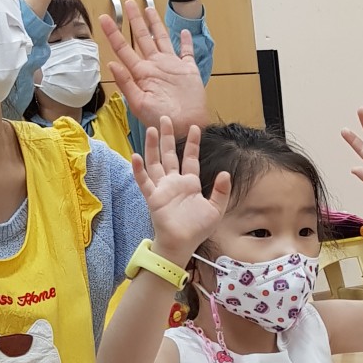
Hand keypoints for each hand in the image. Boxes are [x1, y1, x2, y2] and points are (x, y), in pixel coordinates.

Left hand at [99, 0, 208, 132]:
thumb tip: (111, 64)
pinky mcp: (188, 70)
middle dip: (135, 20)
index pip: (124, 49)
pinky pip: (187, 52)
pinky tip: (183, 32)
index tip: (104, 18)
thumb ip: (126, 84)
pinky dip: (186, 42)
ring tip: (148, 8)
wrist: (186, 127)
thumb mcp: (139, 104)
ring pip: (161, 39)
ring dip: (155, 24)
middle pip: (142, 38)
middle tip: (128, 3)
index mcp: (141, 73)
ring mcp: (172, 67)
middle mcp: (155, 66)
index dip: (113, 33)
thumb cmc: (161, 119)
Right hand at [132, 117, 230, 261]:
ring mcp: (162, 189)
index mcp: (190, 184)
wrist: (182, 244)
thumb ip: (221, 191)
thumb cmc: (197, 229)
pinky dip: (139, 169)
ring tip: (151, 130)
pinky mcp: (153, 197)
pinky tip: (136, 155)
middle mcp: (174, 183)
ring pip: (155, 163)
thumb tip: (226, 173)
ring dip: (152, 147)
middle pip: (169, 155)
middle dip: (167, 137)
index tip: (194, 128)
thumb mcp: (216, 209)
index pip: (190, 159)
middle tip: (165, 119)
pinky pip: (144, 181)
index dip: (192, 144)